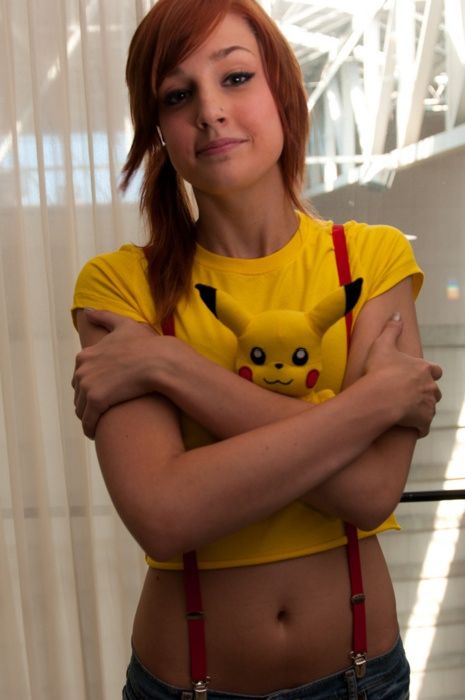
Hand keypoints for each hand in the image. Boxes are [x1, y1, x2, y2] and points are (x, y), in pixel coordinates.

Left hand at [72, 309, 164, 437]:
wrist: (160, 362)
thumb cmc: (146, 345)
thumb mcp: (124, 325)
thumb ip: (104, 316)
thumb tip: (87, 310)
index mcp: (85, 355)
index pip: (80, 377)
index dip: (92, 386)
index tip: (104, 394)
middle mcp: (82, 370)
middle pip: (79, 394)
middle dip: (88, 403)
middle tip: (103, 411)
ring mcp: (88, 386)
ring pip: (81, 409)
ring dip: (89, 418)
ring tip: (101, 424)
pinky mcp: (96, 402)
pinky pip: (88, 421)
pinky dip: (91, 428)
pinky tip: (98, 433)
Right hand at [365, 316, 441, 436]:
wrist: (381, 397)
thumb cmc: (381, 370)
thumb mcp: (382, 345)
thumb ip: (391, 329)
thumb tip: (397, 314)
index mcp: (423, 369)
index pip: (435, 370)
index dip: (429, 373)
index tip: (421, 376)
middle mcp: (430, 387)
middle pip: (435, 391)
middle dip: (426, 393)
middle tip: (412, 396)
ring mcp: (428, 405)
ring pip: (430, 409)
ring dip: (423, 410)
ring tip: (409, 413)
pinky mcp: (423, 421)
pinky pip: (424, 427)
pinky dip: (419, 428)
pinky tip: (411, 428)